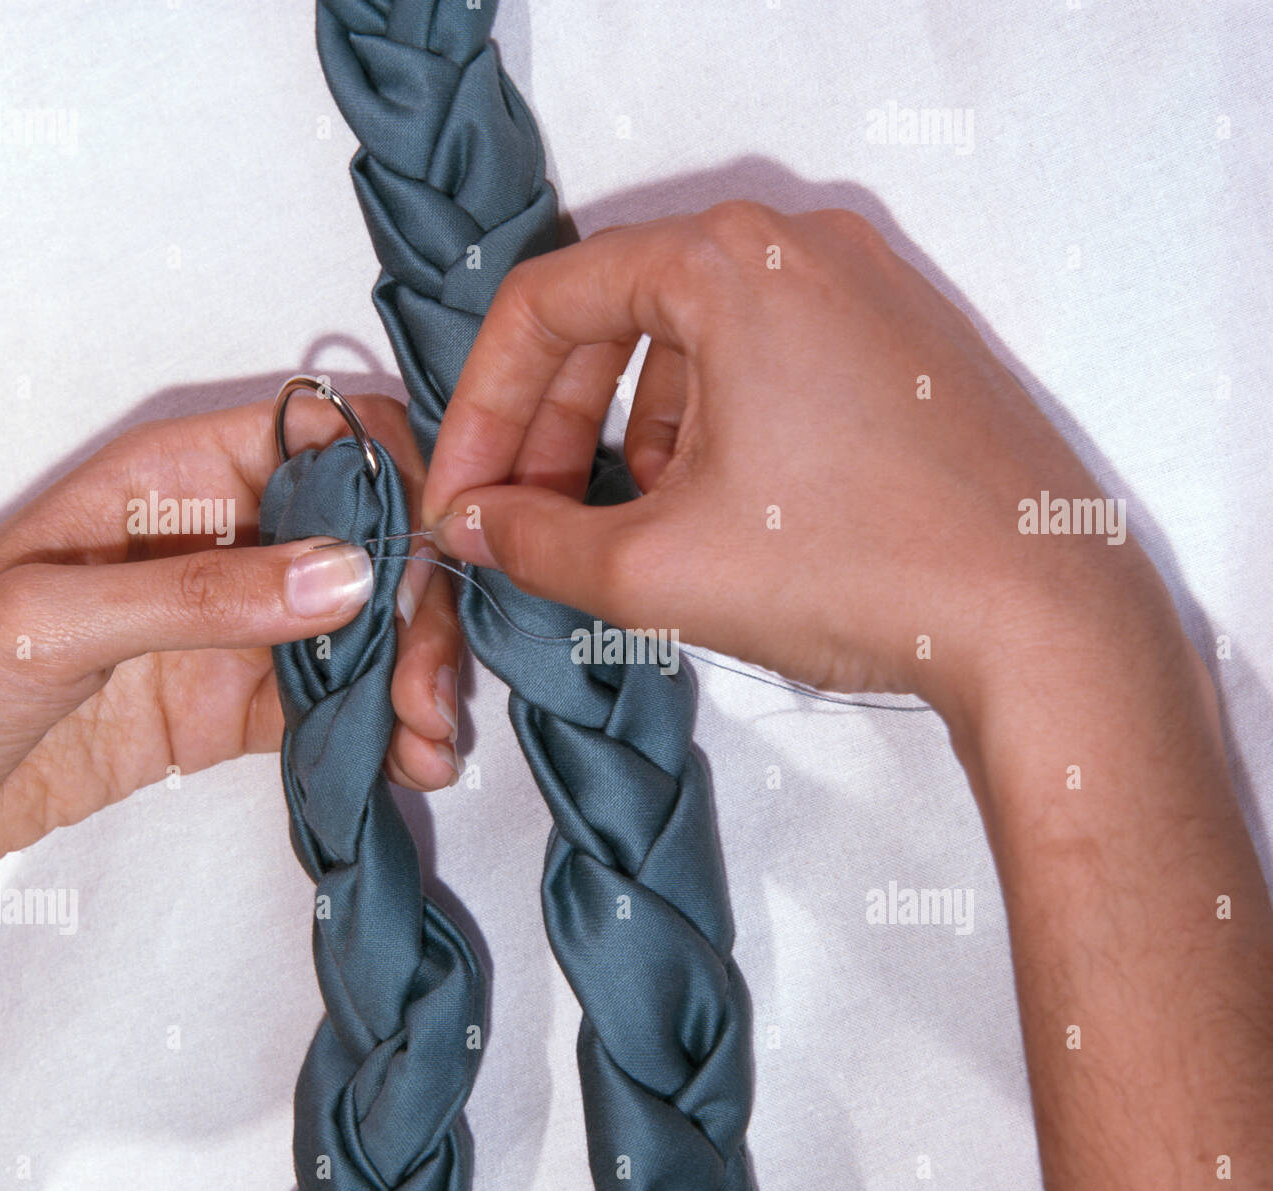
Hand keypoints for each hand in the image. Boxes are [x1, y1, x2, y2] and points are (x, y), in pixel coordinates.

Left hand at [0, 394, 461, 864]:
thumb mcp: (51, 623)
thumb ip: (201, 594)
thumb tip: (348, 574)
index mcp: (179, 479)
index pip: (325, 435)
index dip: (397, 477)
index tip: (435, 553)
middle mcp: (228, 540)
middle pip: (370, 542)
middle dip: (420, 608)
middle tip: (431, 687)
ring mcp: (239, 626)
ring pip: (369, 628)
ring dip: (416, 677)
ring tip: (431, 741)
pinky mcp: (241, 704)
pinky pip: (339, 705)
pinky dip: (386, 731)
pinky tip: (411, 763)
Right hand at [421, 199, 1174, 734]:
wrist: (1044, 623)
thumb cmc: (864, 571)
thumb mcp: (658, 568)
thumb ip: (536, 539)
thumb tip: (472, 525)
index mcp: (729, 263)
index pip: (546, 305)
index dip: (482, 408)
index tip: (465, 492)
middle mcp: (801, 248)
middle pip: (619, 318)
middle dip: (555, 428)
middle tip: (528, 520)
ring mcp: (866, 289)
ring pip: (694, 346)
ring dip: (634, 437)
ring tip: (634, 534)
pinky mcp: (905, 346)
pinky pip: (769, 365)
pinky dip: (716, 431)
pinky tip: (720, 515)